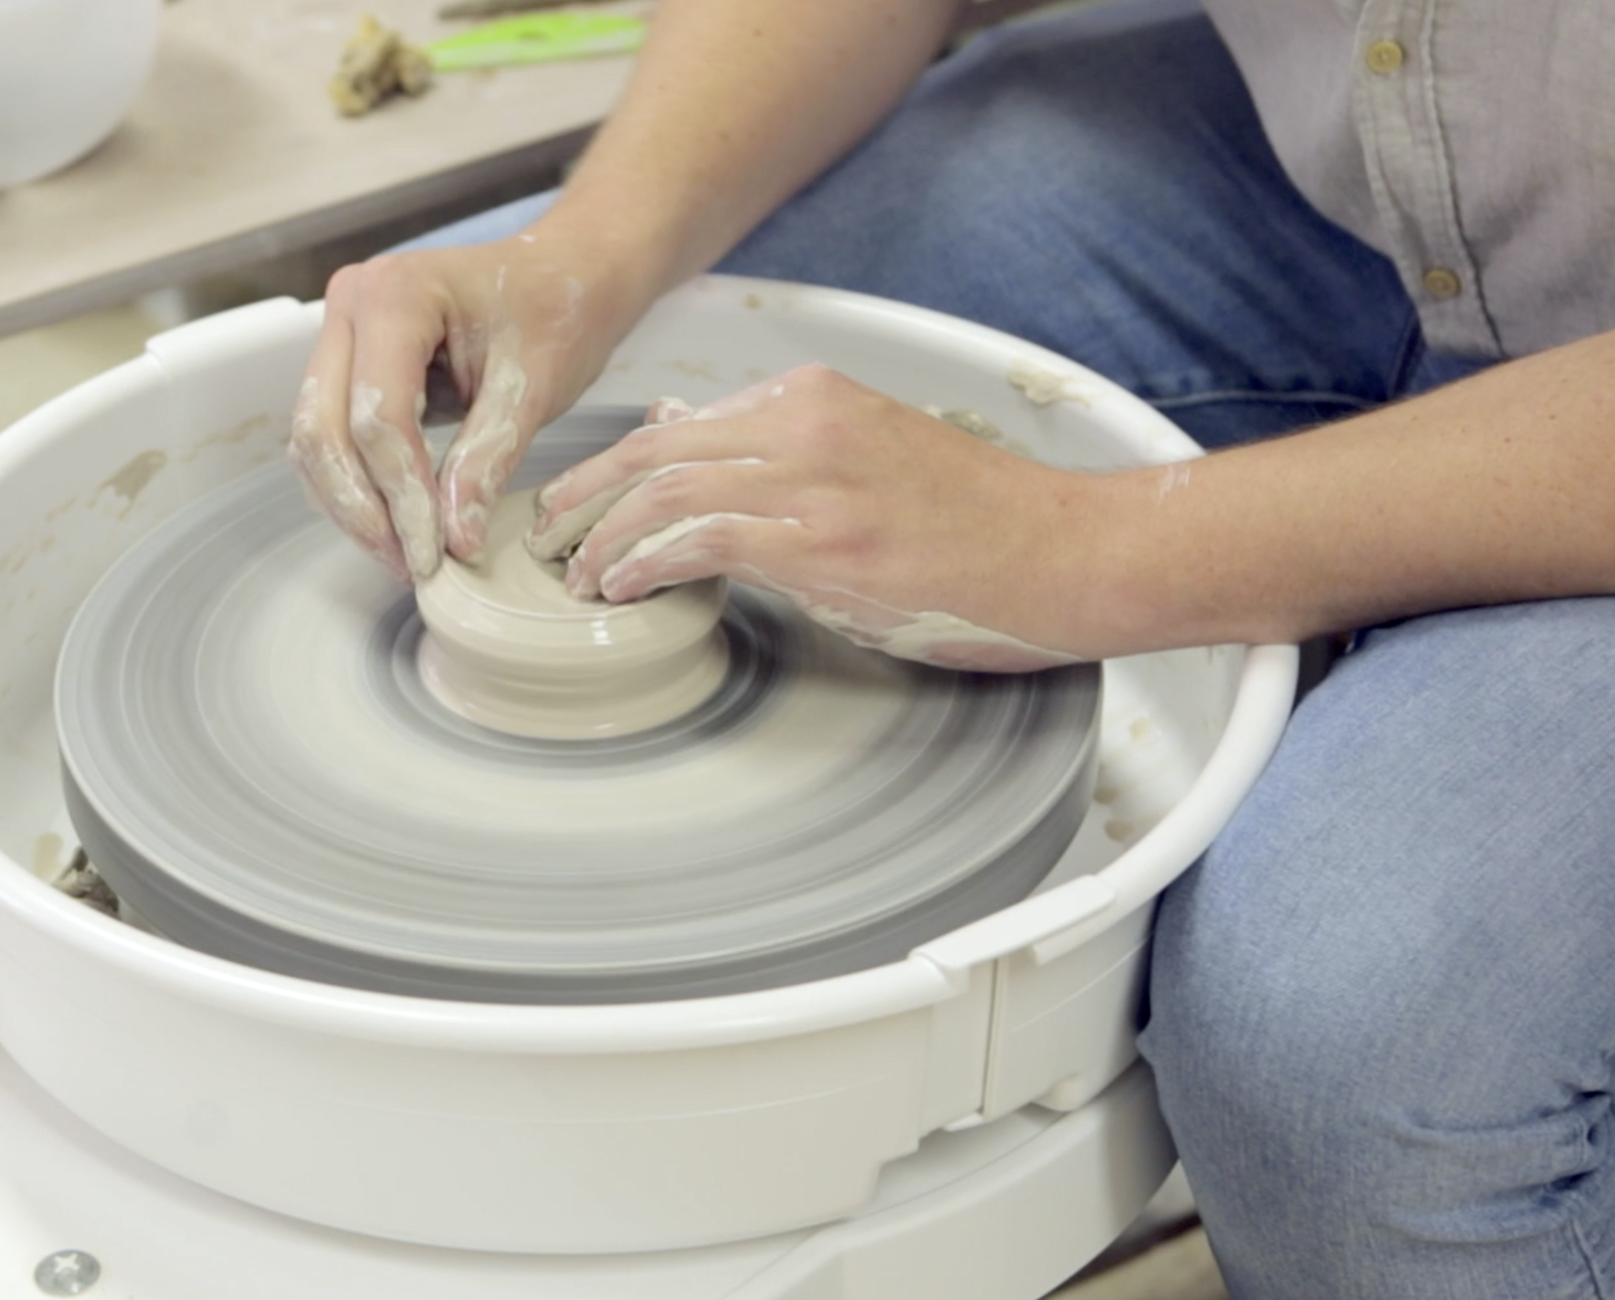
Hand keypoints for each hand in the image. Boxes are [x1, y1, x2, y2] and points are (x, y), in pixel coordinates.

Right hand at [289, 232, 646, 579]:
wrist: (561, 277)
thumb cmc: (555, 312)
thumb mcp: (534, 386)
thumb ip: (488, 458)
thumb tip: (455, 540)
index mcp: (394, 295)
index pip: (379, 415)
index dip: (403, 494)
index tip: (433, 553)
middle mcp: (349, 307)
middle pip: (323, 430)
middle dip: (363, 509)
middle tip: (410, 565)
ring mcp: (338, 334)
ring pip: (315, 441)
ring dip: (351, 506)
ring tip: (405, 555)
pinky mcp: (344, 364)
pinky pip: (329, 437)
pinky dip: (354, 487)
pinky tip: (396, 525)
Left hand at [528, 365, 1114, 671]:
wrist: (1068, 553)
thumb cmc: (980, 521)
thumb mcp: (871, 454)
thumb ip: (782, 445)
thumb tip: (683, 433)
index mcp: (815, 396)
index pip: (683, 424)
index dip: (613, 465)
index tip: (578, 501)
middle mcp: (806, 424)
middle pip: (655, 450)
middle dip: (584, 494)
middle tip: (545, 533)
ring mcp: (814, 482)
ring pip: (666, 492)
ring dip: (604, 538)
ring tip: (576, 575)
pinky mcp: (824, 542)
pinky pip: (702, 541)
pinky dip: (647, 564)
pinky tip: (622, 589)